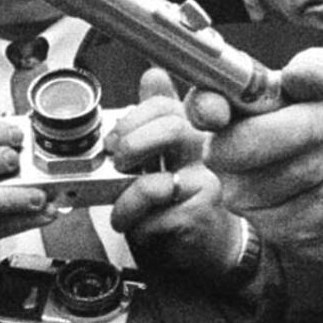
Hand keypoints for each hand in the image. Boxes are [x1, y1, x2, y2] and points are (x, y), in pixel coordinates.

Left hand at [103, 79, 254, 293]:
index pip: (166, 106)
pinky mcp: (200, 213)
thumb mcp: (163, 156)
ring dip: (126, 196)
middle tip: (118, 162)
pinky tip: (139, 225)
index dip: (135, 117)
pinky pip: (153, 215)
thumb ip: (156, 118)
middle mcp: (204, 153)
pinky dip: (134, 220)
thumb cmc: (180, 203)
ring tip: (122, 206)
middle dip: (131, 145)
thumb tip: (154, 75)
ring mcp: (205, 183)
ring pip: (154, 181)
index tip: (117, 137)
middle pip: (171, 129)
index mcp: (191, 133)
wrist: (206, 247)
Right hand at [186, 47, 322, 312]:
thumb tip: (295, 75)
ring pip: (289, 172)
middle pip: (238, 146)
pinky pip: (321, 201)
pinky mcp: (286, 234)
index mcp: (240, 113)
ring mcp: (255, 201)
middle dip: (303, 125)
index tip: (219, 110)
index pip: (202, 108)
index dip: (203, 108)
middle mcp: (233, 160)